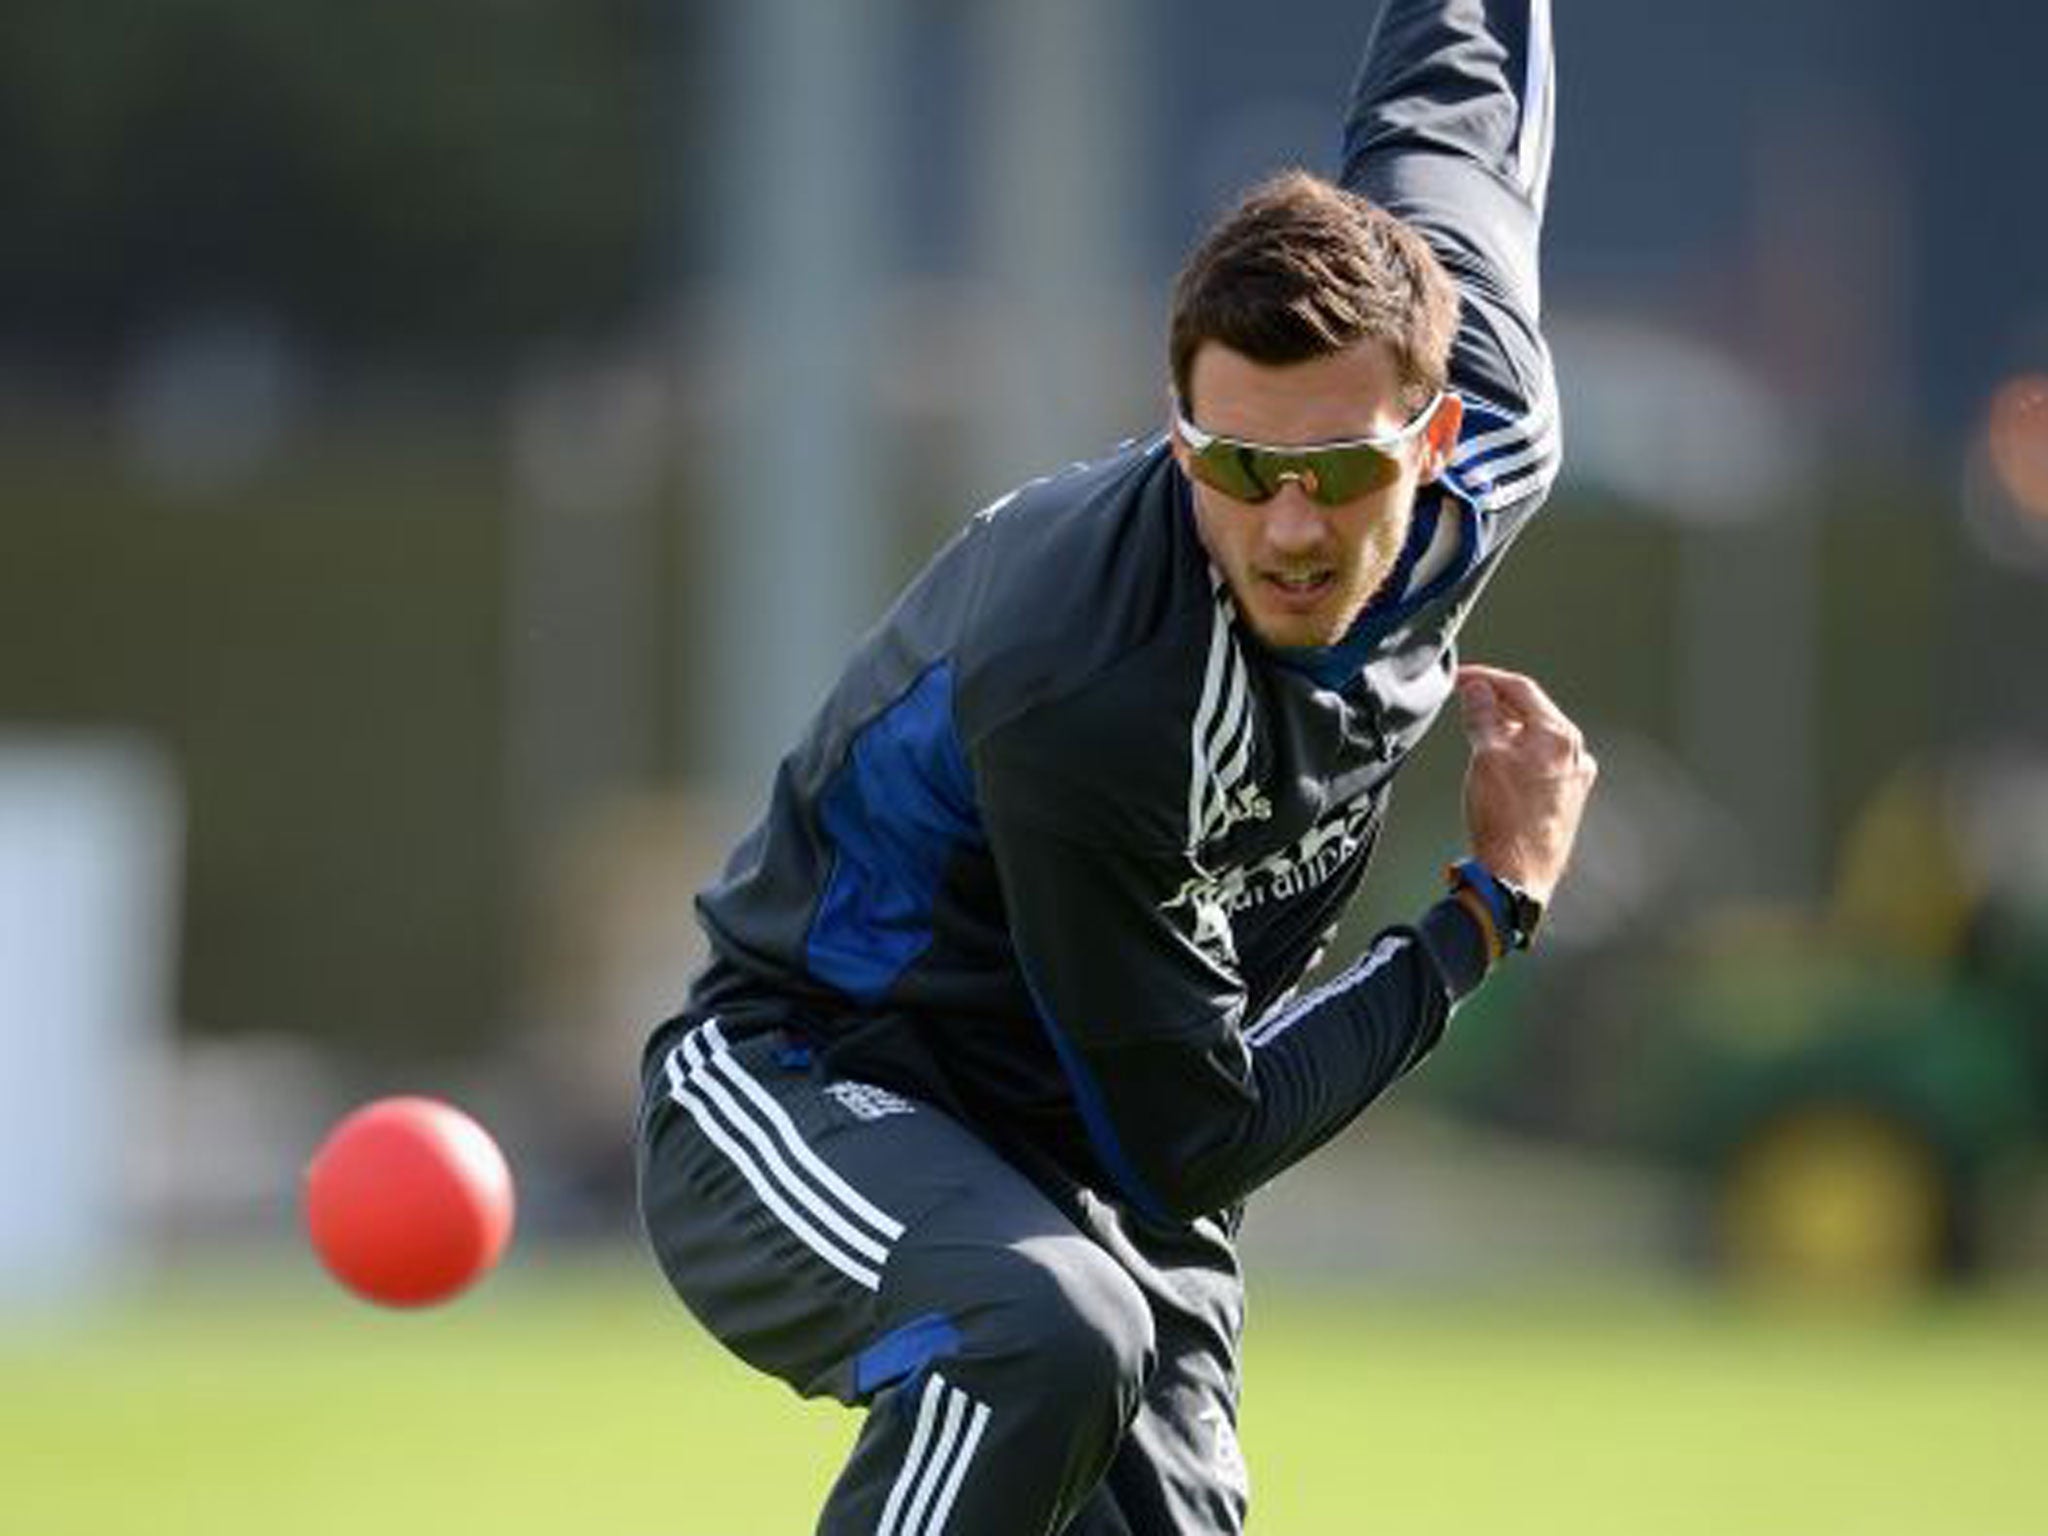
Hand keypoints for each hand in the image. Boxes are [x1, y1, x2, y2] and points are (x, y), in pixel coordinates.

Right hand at [1454, 664, 1597, 903]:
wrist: (1517, 876)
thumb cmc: (1504, 821)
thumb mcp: (1485, 757)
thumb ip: (1481, 715)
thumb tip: (1477, 689)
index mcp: (1559, 736)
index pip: (1521, 689)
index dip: (1486, 678)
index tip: (1461, 678)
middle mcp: (1575, 753)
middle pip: (1532, 712)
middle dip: (1496, 703)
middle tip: (1464, 701)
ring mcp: (1573, 778)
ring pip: (1536, 737)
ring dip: (1506, 728)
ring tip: (1475, 732)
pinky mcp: (1566, 800)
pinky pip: (1540, 762)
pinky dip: (1516, 752)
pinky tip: (1496, 764)